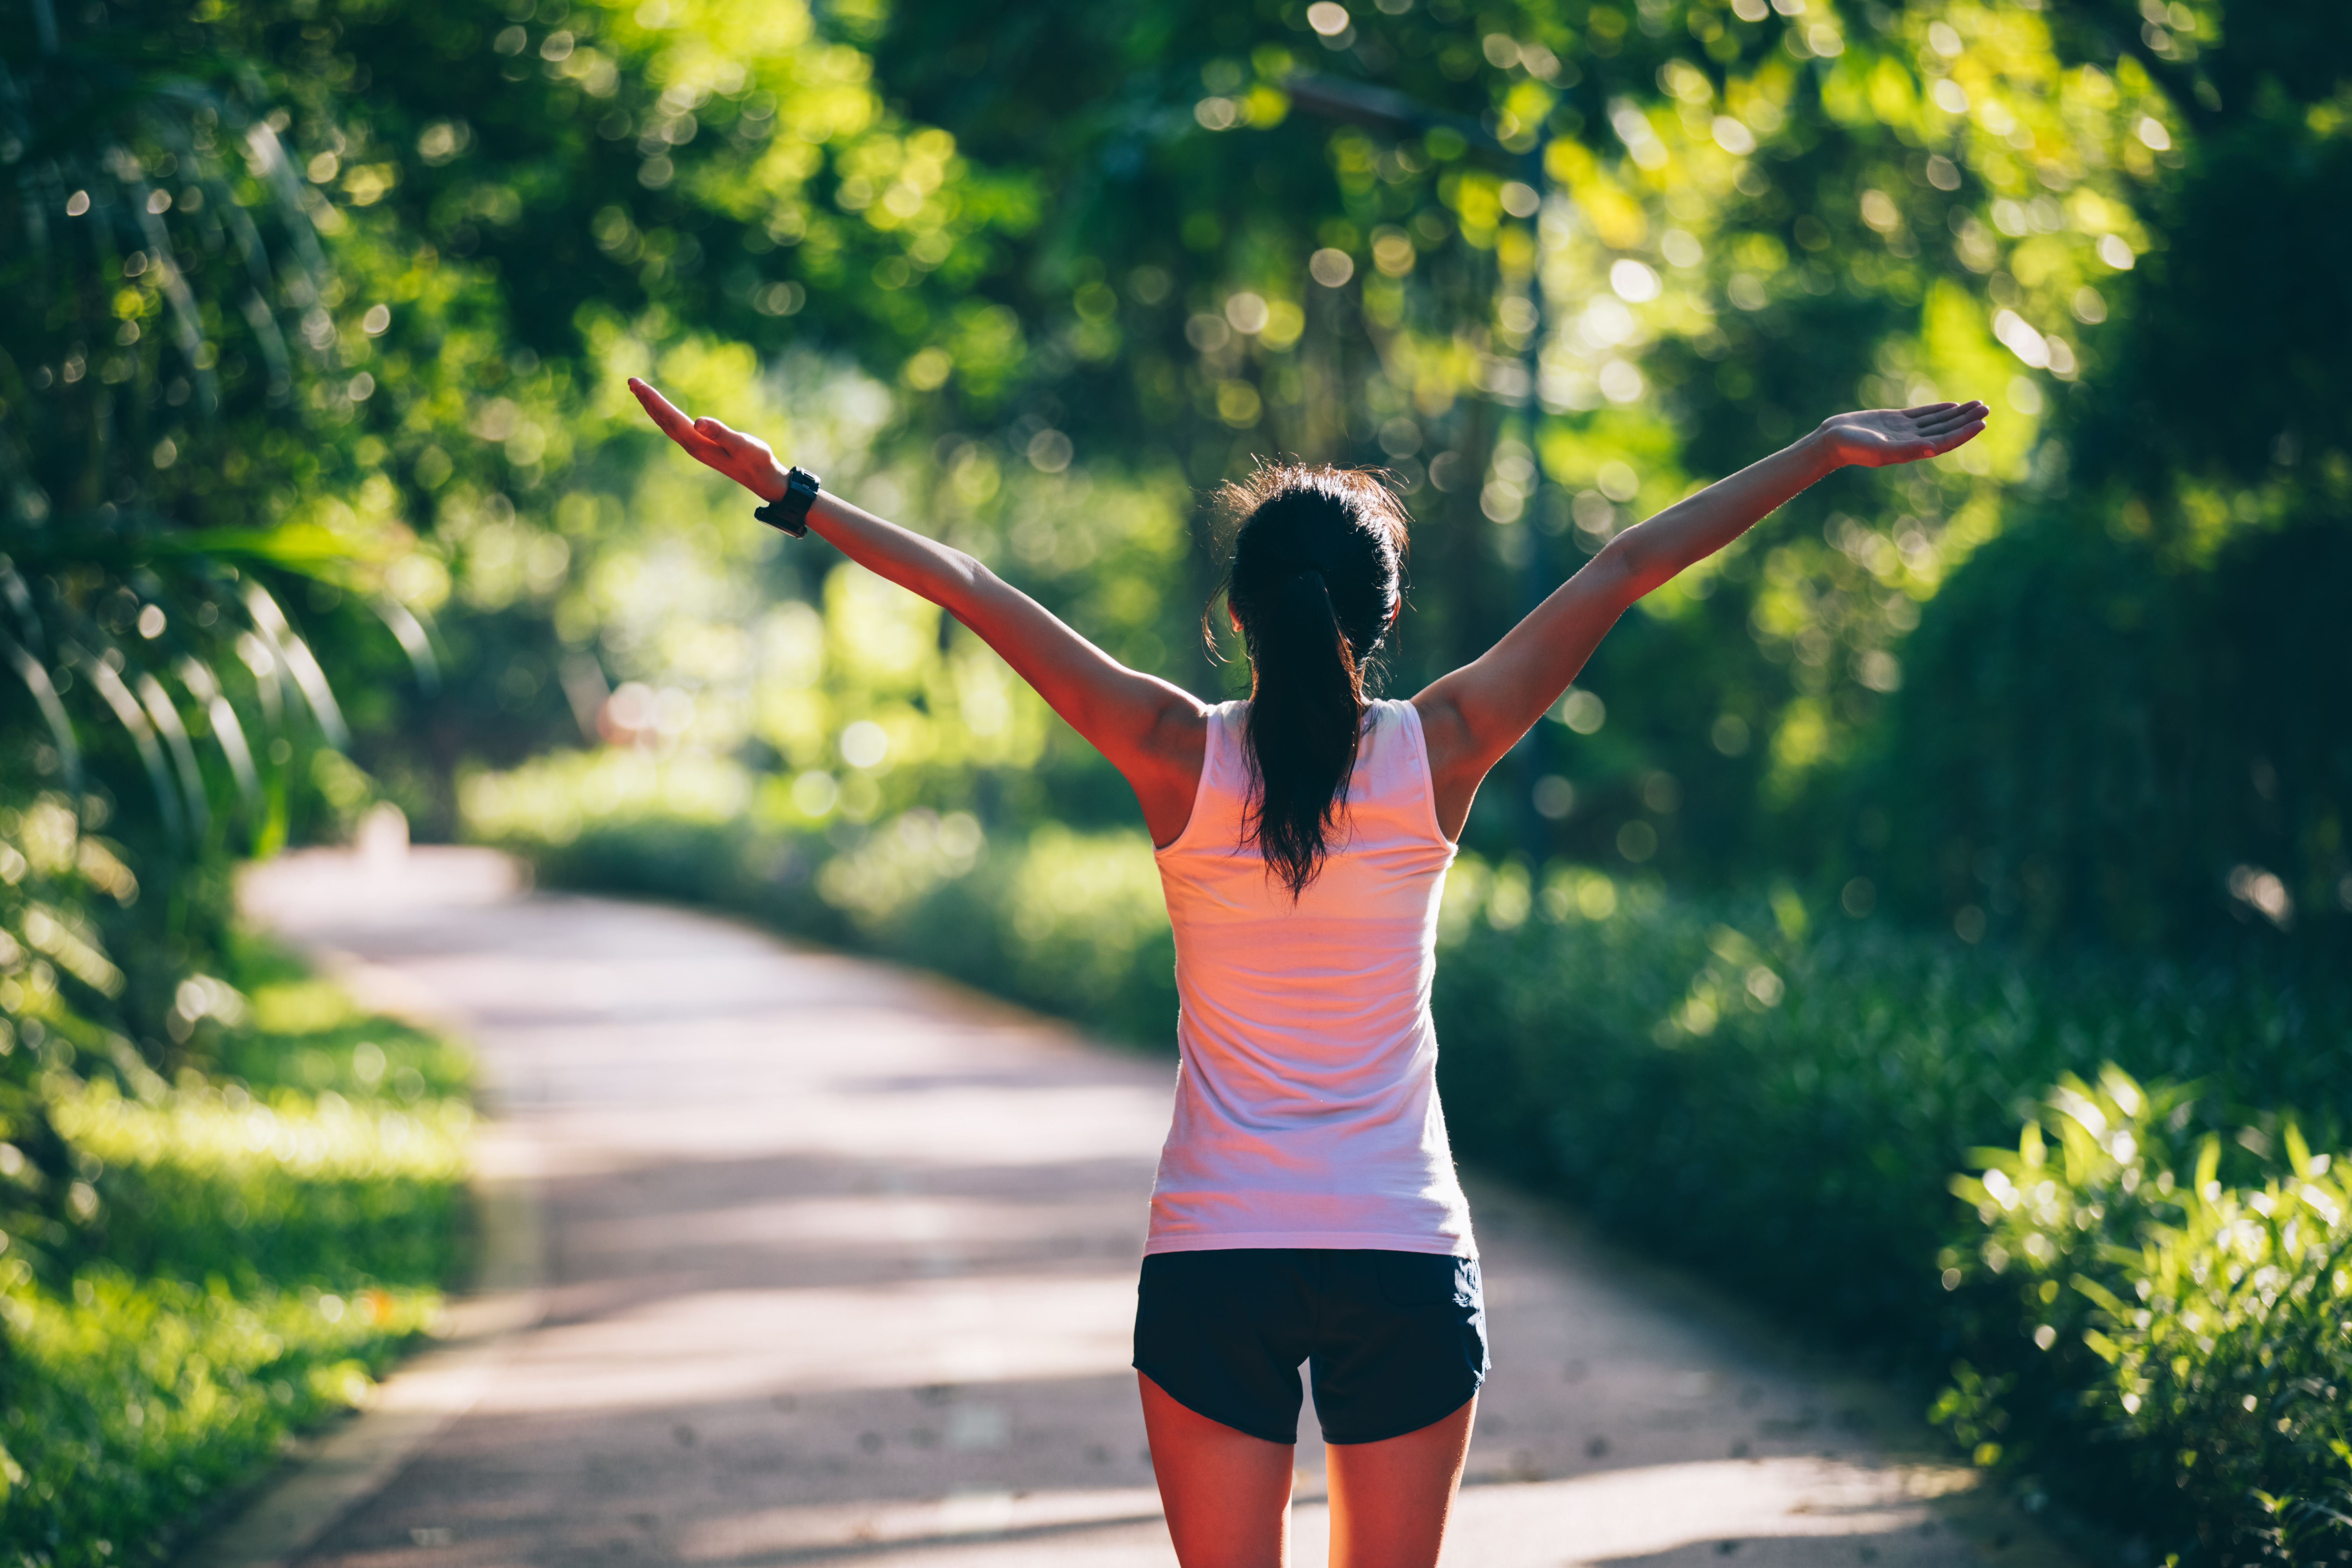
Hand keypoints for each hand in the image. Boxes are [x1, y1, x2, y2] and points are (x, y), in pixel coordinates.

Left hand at [628, 377, 789, 500]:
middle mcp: (691, 445)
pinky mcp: (700, 446)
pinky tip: (663, 411)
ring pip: (666, 424)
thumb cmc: (756, 459)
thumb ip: (720, 433)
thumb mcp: (741, 444)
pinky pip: (674, 427)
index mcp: (697, 443)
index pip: (669, 418)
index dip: (653, 400)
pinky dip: (664, 415)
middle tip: (631, 381)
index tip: (638, 384)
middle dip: (647, 401)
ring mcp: (694, 447)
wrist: (762, 478)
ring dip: (653, 408)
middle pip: (662, 420)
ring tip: (640, 392)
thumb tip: (698, 421)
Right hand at [1815, 401, 1989, 468]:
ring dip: (1957, 414)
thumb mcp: (1881, 450)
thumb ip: (1908, 450)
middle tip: (1985, 408)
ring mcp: (1904, 431)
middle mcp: (1911, 441)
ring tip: (1976, 405)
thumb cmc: (1854, 448)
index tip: (1982, 423)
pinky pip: (1923, 415)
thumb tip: (1933, 449)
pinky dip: (1938, 411)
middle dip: (1966, 420)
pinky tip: (1951, 407)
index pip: (1944, 441)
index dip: (1964, 433)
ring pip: (1937, 421)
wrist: (1832, 441)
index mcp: (1911, 451)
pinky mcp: (1895, 421)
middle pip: (1945, 430)